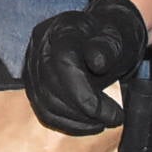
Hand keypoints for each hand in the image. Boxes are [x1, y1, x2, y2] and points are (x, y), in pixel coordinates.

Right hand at [23, 0, 149, 134]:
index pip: (63, 63)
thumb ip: (108, 47)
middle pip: (51, 86)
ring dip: (76, 120)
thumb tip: (97, 62)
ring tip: (102, 121)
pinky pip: (44, 111)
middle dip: (83, 111)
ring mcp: (33, 64)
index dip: (85, 94)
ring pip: (45, 103)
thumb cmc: (112, 37)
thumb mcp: (118, 38)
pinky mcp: (34, 83)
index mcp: (62, 28)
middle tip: (112, 118)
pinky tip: (88, 123)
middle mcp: (41, 44)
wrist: (102, 38)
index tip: (113, 112)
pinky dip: (67, 123)